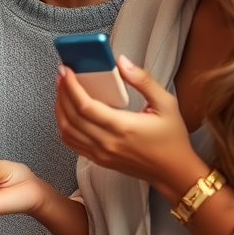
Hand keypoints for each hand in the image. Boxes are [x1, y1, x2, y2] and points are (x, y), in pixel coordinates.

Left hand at [55, 57, 199, 195]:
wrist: (174, 173)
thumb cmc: (172, 138)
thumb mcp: (166, 104)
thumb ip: (143, 81)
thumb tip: (121, 62)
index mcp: (123, 127)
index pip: (85, 106)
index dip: (71, 87)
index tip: (65, 70)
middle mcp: (107, 142)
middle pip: (71, 116)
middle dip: (62, 93)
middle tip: (61, 75)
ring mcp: (100, 153)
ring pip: (67, 130)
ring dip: (59, 109)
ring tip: (61, 90)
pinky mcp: (98, 160)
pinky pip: (72, 142)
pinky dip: (63, 125)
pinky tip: (65, 111)